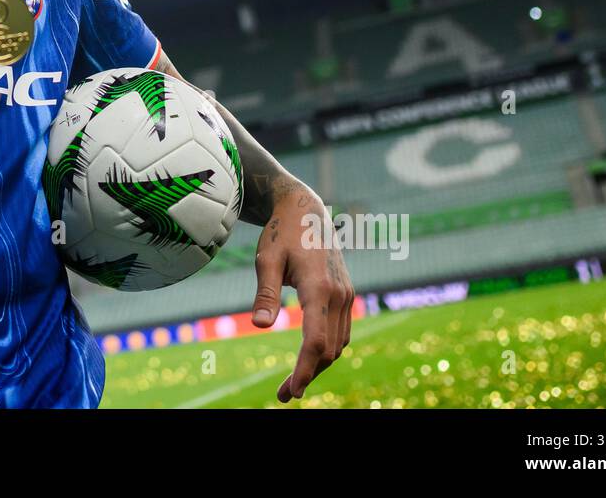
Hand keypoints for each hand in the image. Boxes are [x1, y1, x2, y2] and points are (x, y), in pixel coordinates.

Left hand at [251, 191, 354, 402]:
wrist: (306, 210)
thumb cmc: (282, 233)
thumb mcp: (266, 259)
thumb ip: (264, 293)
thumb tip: (258, 326)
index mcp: (319, 287)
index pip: (315, 341)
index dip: (304, 370)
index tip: (292, 391)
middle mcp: (339, 294)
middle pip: (329, 349)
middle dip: (309, 374)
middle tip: (284, 394)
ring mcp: (346, 294)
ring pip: (338, 343)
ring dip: (319, 365)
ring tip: (293, 382)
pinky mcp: (346, 294)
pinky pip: (341, 331)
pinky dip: (327, 349)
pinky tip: (309, 358)